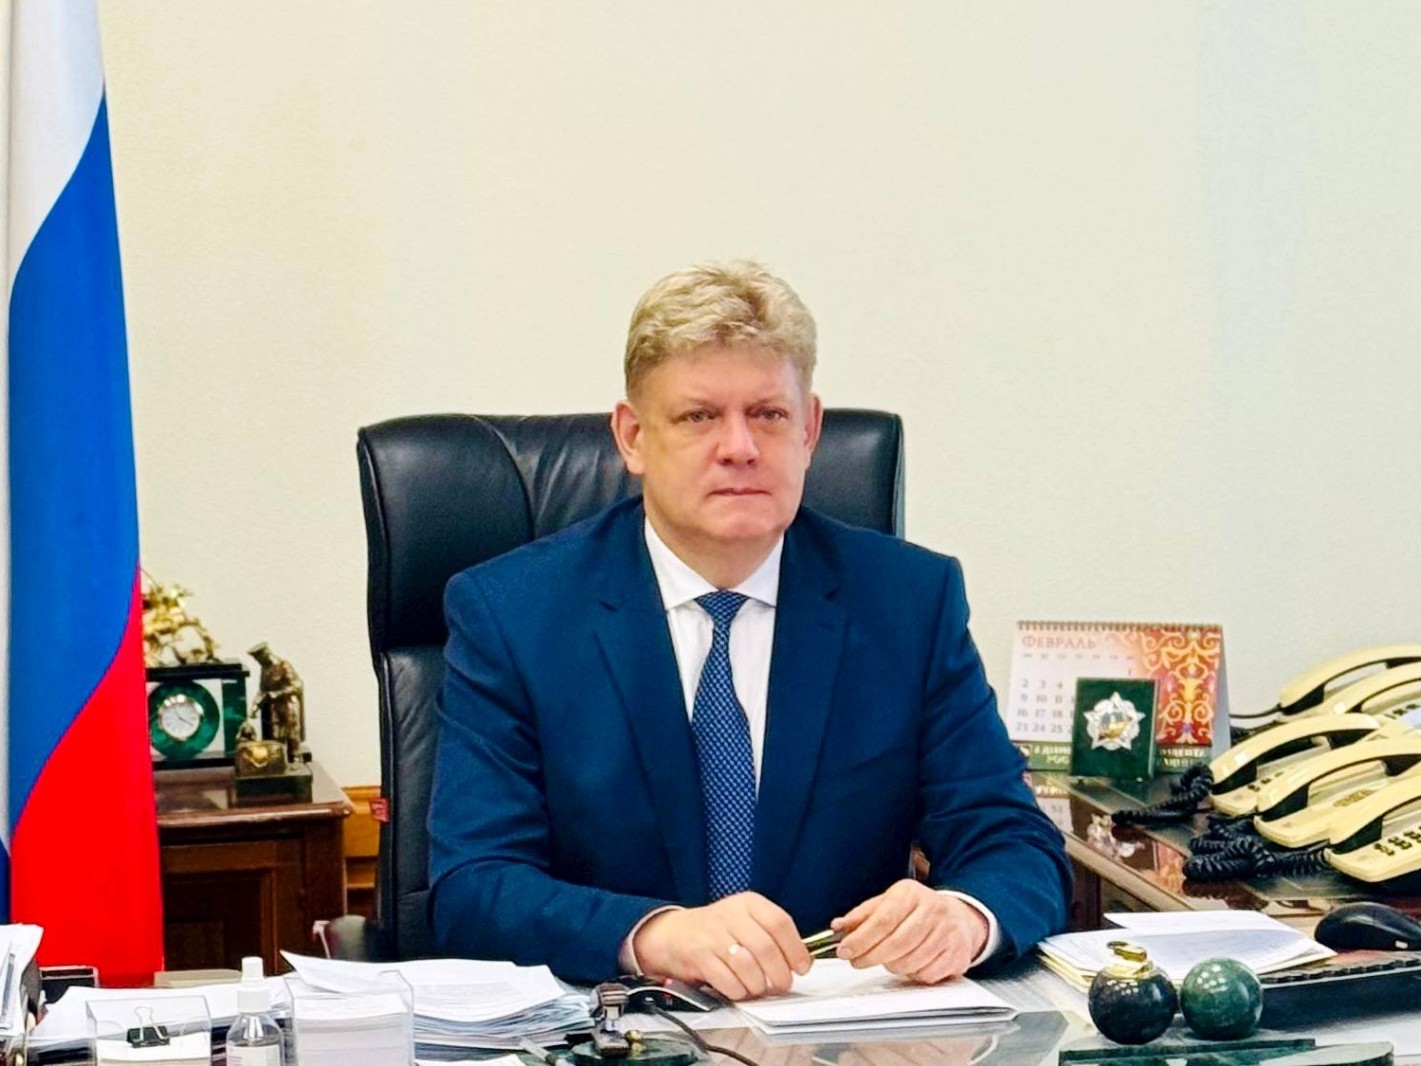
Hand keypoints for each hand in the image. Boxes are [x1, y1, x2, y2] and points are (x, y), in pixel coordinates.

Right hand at [632, 892, 811, 999]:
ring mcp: (713, 935)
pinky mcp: (699, 957)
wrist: (675, 934)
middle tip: (783, 984)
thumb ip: (772, 934)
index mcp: (748, 903)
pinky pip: (728, 981)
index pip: (779, 923)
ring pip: (748, 967)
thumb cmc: (719, 929)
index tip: (802, 967)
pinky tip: (740, 989)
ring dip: (759, 985)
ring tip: (759, 987)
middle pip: (766, 948)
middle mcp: (730, 915)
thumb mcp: (746, 919)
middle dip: (779, 973)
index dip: (795, 949)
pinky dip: (739, 991)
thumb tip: (801, 961)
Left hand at [830, 880, 988, 983]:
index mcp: (911, 893)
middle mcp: (933, 910)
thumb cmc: (918, 910)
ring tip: (887, 958)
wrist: (959, 917)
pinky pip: (926, 974)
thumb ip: (862, 915)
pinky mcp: (957, 955)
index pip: (883, 919)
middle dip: (871, 956)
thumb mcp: (889, 902)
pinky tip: (909, 963)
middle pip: (896, 943)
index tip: (845, 950)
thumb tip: (837, 926)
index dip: (861, 939)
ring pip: (910, 962)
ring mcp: (948, 933)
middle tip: (857, 961)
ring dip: (891, 966)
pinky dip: (912, 974)